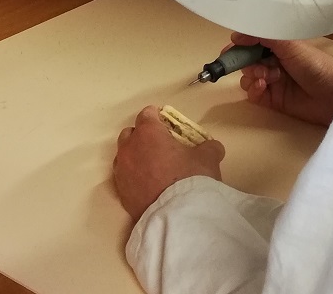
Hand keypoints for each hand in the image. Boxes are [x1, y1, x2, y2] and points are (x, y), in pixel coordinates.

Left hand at [113, 105, 224, 221]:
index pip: (147, 114)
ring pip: (124, 156)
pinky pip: (124, 177)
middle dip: (142, 135)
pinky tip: (147, 183)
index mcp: (149, 133)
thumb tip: (211, 147)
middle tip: (159, 144)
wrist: (176, 216)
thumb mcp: (208, 157)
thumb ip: (208, 147)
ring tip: (151, 165)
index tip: (165, 123)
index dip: (156, 116)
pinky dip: (133, 176)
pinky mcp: (121, 192)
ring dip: (134, 156)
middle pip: (130, 133)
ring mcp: (122, 171)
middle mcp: (130, 148)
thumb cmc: (190, 177)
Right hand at [229, 34, 332, 126]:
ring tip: (266, 76)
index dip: (240, 43)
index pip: (251, 41)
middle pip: (245, 59)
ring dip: (252, 75)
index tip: (232, 46)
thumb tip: (237, 35)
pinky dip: (254, 89)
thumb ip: (264, 36)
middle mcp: (272, 61)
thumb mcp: (291, 44)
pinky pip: (252, 94)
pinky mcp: (271, 99)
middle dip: (244, 61)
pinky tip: (264, 86)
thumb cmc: (316, 65)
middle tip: (252, 64)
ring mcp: (271, 81)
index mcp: (278, 45)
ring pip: (247, 76)